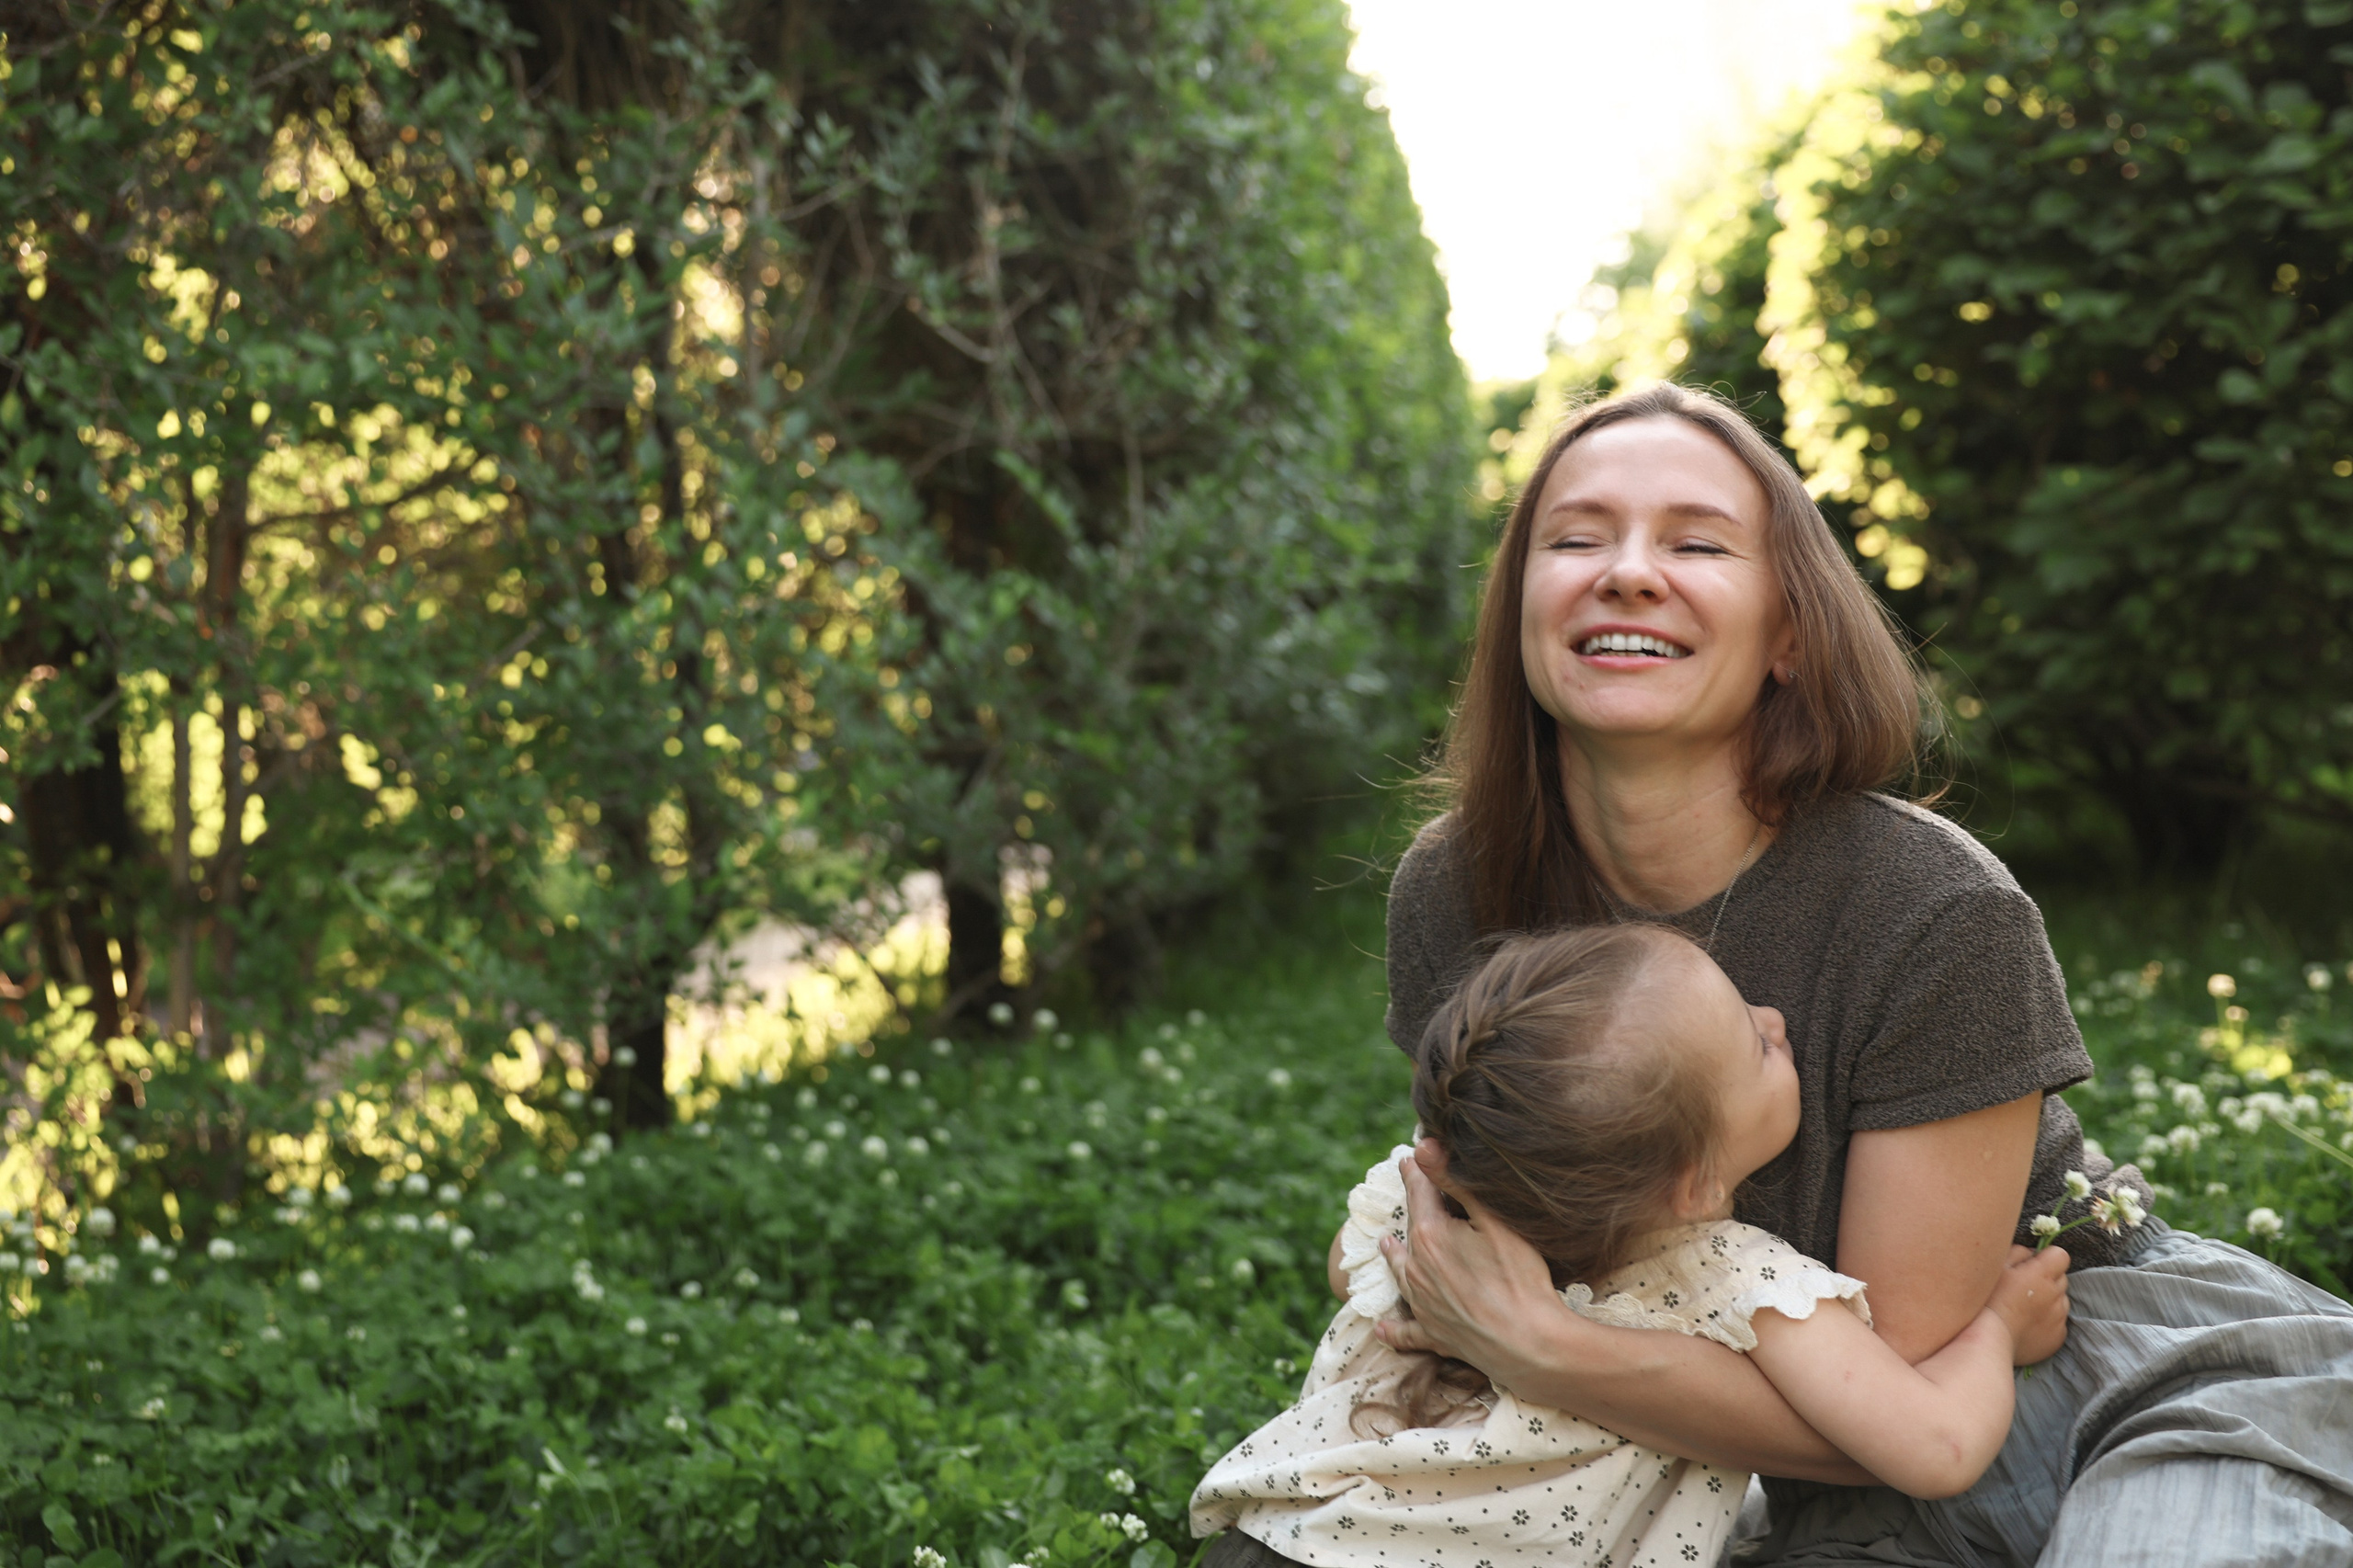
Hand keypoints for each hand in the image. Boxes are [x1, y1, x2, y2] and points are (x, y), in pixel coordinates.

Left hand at [1371, 1139, 1565, 1382]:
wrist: (1527, 1344)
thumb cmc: (1518, 1277)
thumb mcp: (1494, 1221)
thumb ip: (1455, 1183)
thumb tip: (1421, 1147)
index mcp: (1430, 1236)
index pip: (1419, 1193)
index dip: (1417, 1172)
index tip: (1409, 1156)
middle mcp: (1416, 1269)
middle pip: (1410, 1230)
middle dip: (1411, 1207)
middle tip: (1409, 1190)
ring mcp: (1422, 1304)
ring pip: (1401, 1274)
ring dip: (1394, 1257)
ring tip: (1386, 1244)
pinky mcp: (1433, 1335)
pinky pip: (1406, 1332)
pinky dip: (1394, 1329)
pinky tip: (1382, 1329)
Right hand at [1985, 1244, 2068, 1364]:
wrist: (1988, 1340)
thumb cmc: (1987, 1299)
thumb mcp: (1996, 1267)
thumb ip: (2018, 1252)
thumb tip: (2032, 1253)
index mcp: (2041, 1274)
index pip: (2060, 1256)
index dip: (2047, 1258)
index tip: (2034, 1264)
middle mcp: (2056, 1295)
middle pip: (2061, 1279)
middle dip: (2047, 1280)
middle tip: (2024, 1288)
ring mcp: (2059, 1318)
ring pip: (2061, 1302)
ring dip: (2048, 1302)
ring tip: (2024, 1310)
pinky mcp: (2058, 1337)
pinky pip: (2058, 1323)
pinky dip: (2047, 1323)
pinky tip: (2027, 1325)